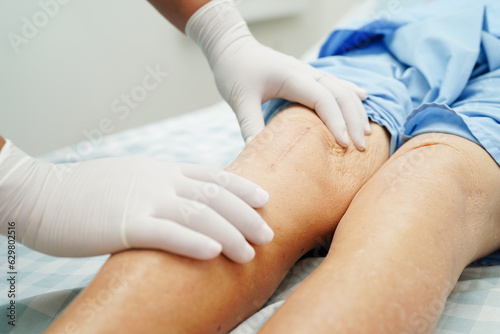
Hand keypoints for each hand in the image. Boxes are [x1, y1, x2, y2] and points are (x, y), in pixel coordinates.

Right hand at [0, 140, 271, 262]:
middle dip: (245, 215)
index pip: (213, 175)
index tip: (265, 199)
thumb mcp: (133, 179)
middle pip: (214, 195)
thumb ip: (160, 187)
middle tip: (268, 234)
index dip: (242, 187)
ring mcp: (144, 200)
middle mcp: (160, 181)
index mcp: (162, 170)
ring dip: (228, 233)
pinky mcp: (125, 224)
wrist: (43, 194)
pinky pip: (166, 232)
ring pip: (198, 214)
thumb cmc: (87, 192)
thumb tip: (184, 203)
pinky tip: (213, 252)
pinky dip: (193, 242)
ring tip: (249, 252)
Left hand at [186, 0, 369, 149]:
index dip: (336, 121)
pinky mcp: (306, 74)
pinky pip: (335, 82)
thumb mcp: (239, 99)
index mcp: (292, 76)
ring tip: (366, 134)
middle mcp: (305, 71)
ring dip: (355, 110)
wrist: (231, 48)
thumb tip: (256, 152)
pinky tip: (363, 98)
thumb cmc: (234, 71)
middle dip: (354, 121)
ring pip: (342, 88)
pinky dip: (350, 92)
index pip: (323, 99)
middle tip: (361, 148)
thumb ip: (249, 123)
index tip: (344, 144)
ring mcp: (308, 71)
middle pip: (340, 94)